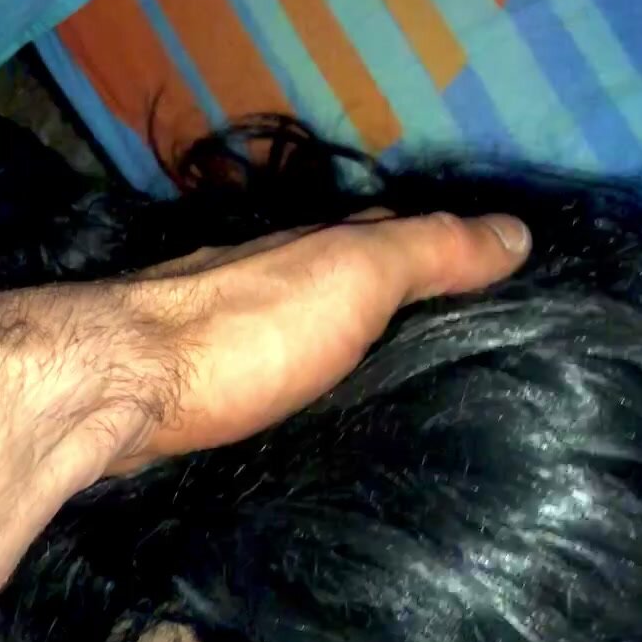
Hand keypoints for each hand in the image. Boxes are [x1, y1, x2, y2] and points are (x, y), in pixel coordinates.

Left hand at [103, 211, 530, 466]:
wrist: (121, 384)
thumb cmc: (250, 328)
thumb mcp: (356, 277)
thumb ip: (430, 252)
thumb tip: (520, 229)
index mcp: (318, 249)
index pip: (395, 234)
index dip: (442, 250)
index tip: (490, 282)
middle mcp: (273, 277)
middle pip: (345, 279)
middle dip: (393, 298)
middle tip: (450, 342)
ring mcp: (231, 329)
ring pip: (304, 327)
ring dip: (343, 343)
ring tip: (393, 385)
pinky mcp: (201, 384)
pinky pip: (270, 371)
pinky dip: (299, 380)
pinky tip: (309, 411)